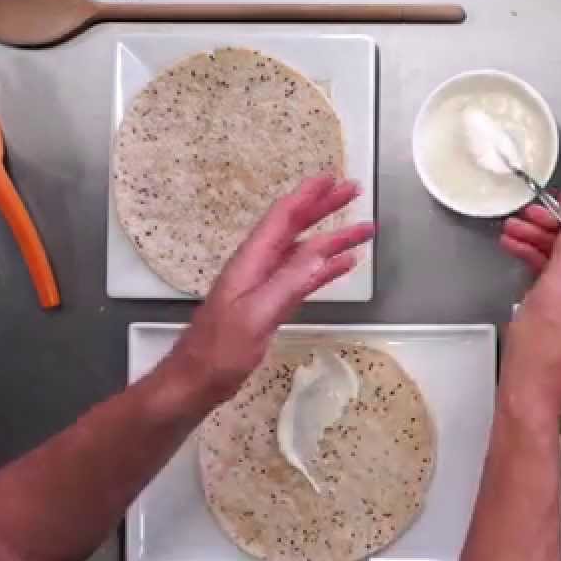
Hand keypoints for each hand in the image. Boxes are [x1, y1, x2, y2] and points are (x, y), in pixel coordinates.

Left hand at [166, 174, 374, 403]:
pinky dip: (325, 269)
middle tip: (355, 192)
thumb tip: (322, 251)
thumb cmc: (220, 352)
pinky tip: (345, 266)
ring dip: (332, 239)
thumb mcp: (256, 316)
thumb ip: (288, 282)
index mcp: (251, 262)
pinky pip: (303, 279)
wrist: (195, 382)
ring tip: (364, 230)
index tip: (334, 178)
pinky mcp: (270, 306)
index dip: (308, 196)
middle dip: (325, 208)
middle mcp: (258, 267)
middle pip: (295, 229)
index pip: (283, 218)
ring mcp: (264, 287)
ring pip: (304, 253)